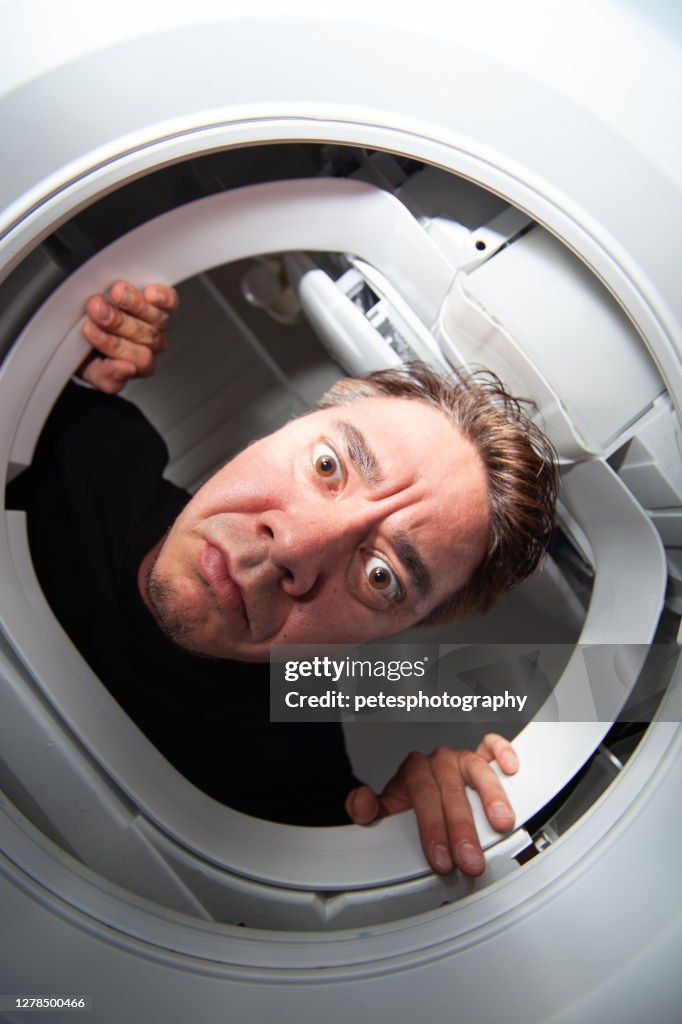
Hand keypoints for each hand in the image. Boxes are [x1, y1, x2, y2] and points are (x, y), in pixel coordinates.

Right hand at [78, 280, 178, 393]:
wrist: (80, 328)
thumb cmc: (87, 349)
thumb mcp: (88, 368)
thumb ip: (106, 377)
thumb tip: (126, 369)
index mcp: (136, 364)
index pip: (136, 362)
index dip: (112, 345)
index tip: (90, 330)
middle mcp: (149, 344)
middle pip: (145, 337)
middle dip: (117, 322)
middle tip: (97, 309)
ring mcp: (156, 323)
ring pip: (157, 319)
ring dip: (135, 305)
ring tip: (116, 294)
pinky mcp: (162, 302)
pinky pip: (170, 302)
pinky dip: (162, 297)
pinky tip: (149, 293)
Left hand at [346, 733, 518, 876]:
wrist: (420, 788)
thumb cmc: (409, 803)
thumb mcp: (385, 810)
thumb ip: (367, 810)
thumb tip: (361, 803)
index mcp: (414, 771)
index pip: (422, 796)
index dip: (432, 828)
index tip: (440, 859)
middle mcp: (438, 762)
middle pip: (451, 790)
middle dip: (461, 828)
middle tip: (470, 859)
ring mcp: (461, 759)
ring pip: (476, 769)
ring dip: (490, 796)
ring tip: (501, 823)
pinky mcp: (481, 758)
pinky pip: (491, 746)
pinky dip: (501, 752)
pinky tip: (509, 768)